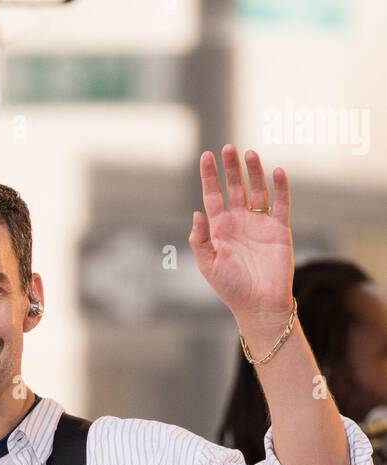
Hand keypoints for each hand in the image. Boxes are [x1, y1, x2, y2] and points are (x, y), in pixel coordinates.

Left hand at [189, 145, 294, 325]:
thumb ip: (199, 240)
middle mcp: (240, 222)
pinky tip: (277, 172)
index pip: (213, 196)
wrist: (259, 305)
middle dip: (231, 168)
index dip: (209, 176)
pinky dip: (281, 187)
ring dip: (254, 172)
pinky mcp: (279, 229)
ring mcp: (260, 224)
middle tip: (229, 148)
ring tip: (250, 154)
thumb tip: (196, 213)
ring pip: (257, 190)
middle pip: (235, 187)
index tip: (206, 156)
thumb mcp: (208, 265)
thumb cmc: (231, 288)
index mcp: (220, 229)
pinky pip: (281, 203)